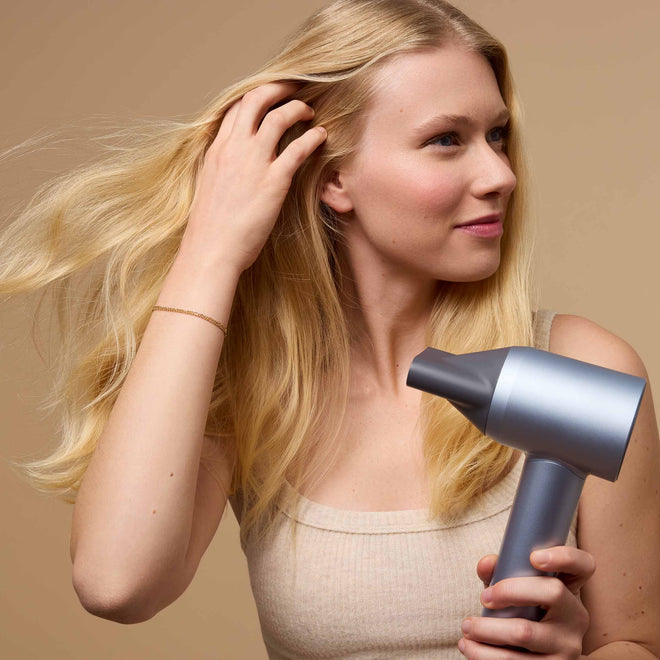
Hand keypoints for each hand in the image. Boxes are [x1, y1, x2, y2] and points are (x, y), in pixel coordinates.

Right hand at [182, 81, 326, 273]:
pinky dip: (313, 138)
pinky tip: (321, 136)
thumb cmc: (211, 229)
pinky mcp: (273, 181)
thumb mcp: (210, 188)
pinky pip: (298, 149)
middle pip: (255, 100)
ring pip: (278, 117)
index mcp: (217, 151)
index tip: (269, 96)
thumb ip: (223, 170)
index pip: (235, 109)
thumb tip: (235, 169)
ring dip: (297, 108)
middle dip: (277, 88)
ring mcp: (254, 163)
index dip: (255, 97)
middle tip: (293, 88)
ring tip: (309, 111)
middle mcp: (234, 149)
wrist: (211, 250)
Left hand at [458, 546, 594, 657]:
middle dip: (511, 590)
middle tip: (483, 597)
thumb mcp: (516, 591)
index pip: (583, 565)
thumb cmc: (522, 614)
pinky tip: (469, 647)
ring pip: (526, 632)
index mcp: (569, 589)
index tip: (534, 557)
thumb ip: (501, 572)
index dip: (564, 556)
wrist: (537, 659)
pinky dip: (485, 655)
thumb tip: (486, 564)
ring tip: (466, 627)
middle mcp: (575, 617)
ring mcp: (569, 646)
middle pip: (553, 592)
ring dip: (487, 629)